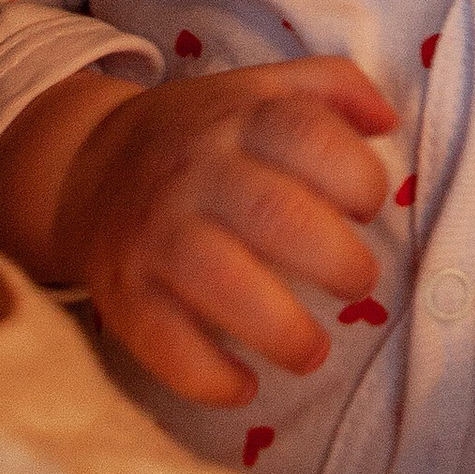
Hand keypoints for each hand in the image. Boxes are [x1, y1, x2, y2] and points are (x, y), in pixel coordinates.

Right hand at [0, 57, 398, 407]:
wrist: (86, 164)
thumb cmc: (203, 136)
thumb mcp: (262, 89)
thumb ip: (333, 88)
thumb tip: (387, 119)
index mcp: (238, 118)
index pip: (308, 135)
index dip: (357, 177)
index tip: (367, 209)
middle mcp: (195, 171)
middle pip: (276, 215)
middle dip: (337, 262)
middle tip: (356, 283)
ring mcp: (155, 233)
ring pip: (221, 281)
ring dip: (283, 330)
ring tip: (312, 351)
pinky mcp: (122, 292)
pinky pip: (163, 342)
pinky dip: (209, 376)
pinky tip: (245, 385)